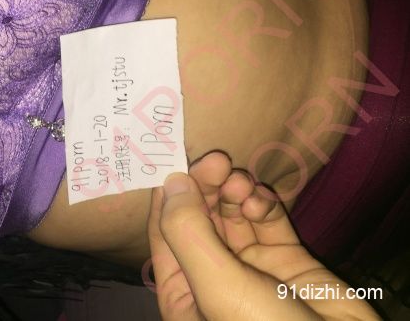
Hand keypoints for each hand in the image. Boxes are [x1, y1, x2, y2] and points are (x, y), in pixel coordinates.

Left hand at [147, 152, 379, 320]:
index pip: (164, 234)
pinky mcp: (286, 258)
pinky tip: (262, 202)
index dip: (169, 195)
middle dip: (206, 186)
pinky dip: (264, 205)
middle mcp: (212, 277)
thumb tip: (172, 183)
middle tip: (217, 160)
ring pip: (234, 214)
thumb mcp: (217, 285)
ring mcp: (251, 266)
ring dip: (236, 193)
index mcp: (183, 293)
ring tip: (242, 184)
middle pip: (200, 217)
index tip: (175, 158)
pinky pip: (267, 220)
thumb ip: (189, 233)